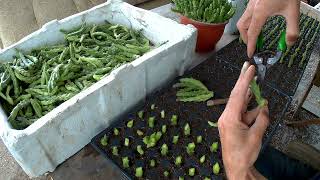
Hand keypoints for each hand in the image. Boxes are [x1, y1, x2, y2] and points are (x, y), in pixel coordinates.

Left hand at [218, 62, 268, 179]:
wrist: (236, 167)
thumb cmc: (243, 154)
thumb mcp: (256, 136)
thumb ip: (262, 119)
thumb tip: (264, 108)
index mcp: (230, 118)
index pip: (238, 95)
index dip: (244, 80)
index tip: (249, 69)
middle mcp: (226, 117)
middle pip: (235, 95)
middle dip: (242, 81)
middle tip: (247, 67)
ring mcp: (227, 120)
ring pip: (239, 104)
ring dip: (249, 97)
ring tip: (256, 86)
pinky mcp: (230, 125)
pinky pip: (240, 112)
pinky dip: (248, 108)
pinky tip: (257, 104)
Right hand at [237, 0, 299, 57]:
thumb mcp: (293, 12)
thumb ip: (292, 30)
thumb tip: (288, 43)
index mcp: (260, 13)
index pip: (252, 34)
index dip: (251, 46)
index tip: (250, 54)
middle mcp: (252, 8)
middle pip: (242, 27)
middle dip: (246, 38)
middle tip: (254, 45)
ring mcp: (252, 3)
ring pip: (243, 19)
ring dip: (247, 29)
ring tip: (257, 34)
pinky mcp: (254, 0)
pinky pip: (247, 13)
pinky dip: (250, 21)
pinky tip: (260, 21)